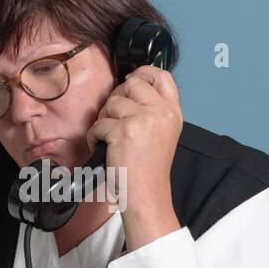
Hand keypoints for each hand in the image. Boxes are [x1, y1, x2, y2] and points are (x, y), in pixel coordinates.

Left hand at [86, 65, 182, 248]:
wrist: (147, 195)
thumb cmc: (150, 169)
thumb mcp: (164, 133)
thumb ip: (154, 109)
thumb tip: (131, 85)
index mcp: (172, 112)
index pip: (162, 76)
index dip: (144, 72)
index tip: (131, 81)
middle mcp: (161, 112)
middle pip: (132, 84)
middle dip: (117, 99)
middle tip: (116, 119)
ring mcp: (143, 120)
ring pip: (112, 102)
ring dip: (104, 119)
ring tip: (110, 138)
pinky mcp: (124, 131)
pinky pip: (99, 123)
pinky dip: (95, 136)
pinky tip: (103, 148)